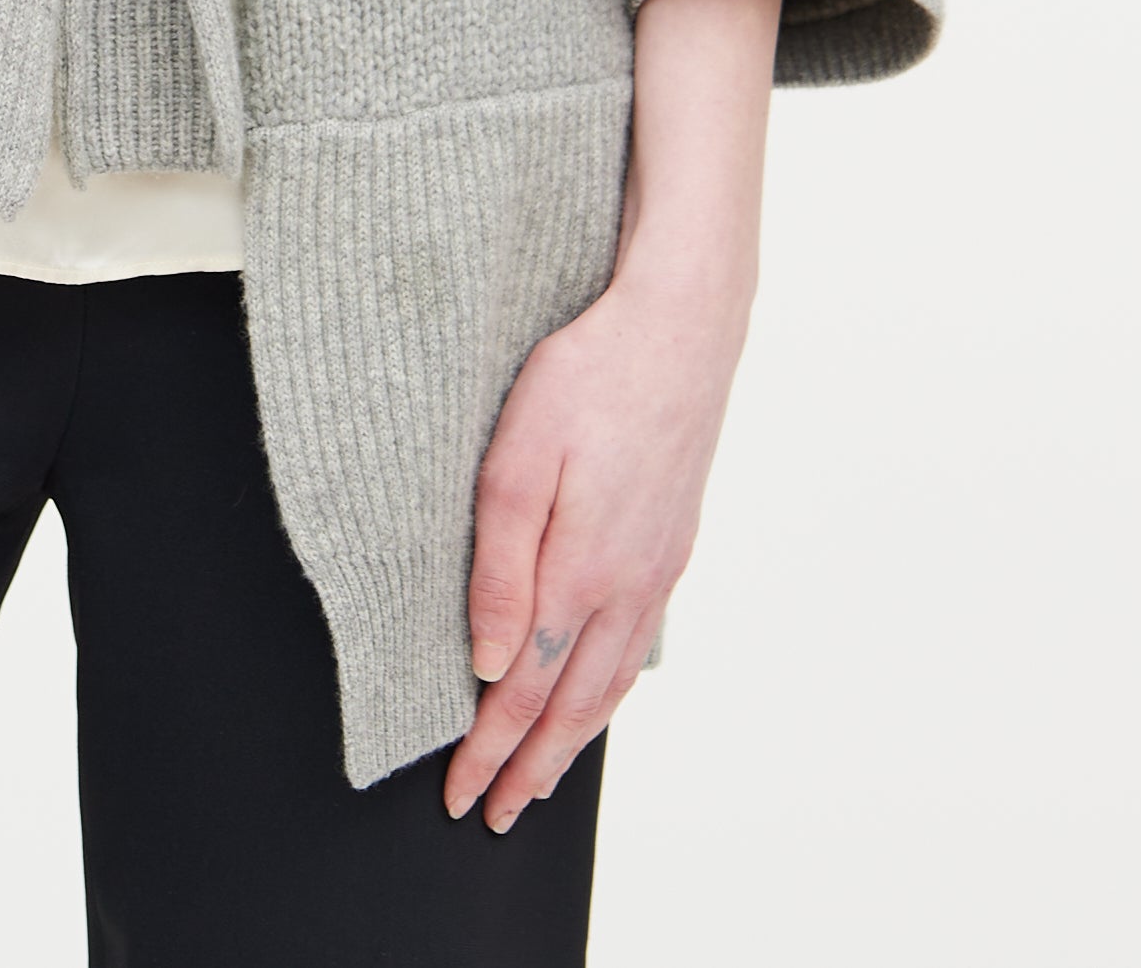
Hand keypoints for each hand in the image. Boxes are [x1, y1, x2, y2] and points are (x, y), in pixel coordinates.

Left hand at [441, 253, 744, 825]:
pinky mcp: (672, 541)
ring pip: (611, 681)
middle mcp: (626, 584)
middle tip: (495, 814)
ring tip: (542, 779)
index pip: (527, 690)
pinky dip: (611, 690)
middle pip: (572, 703)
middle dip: (528, 765)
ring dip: (572, 740)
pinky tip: (600, 693)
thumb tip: (491, 664)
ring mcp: (656, 566)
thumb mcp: (519, 460)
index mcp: (581, 570)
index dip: (491, 749)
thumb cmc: (588, 376)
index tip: (461, 795)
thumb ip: (501, 567)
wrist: (679, 326)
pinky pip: (637, 643)